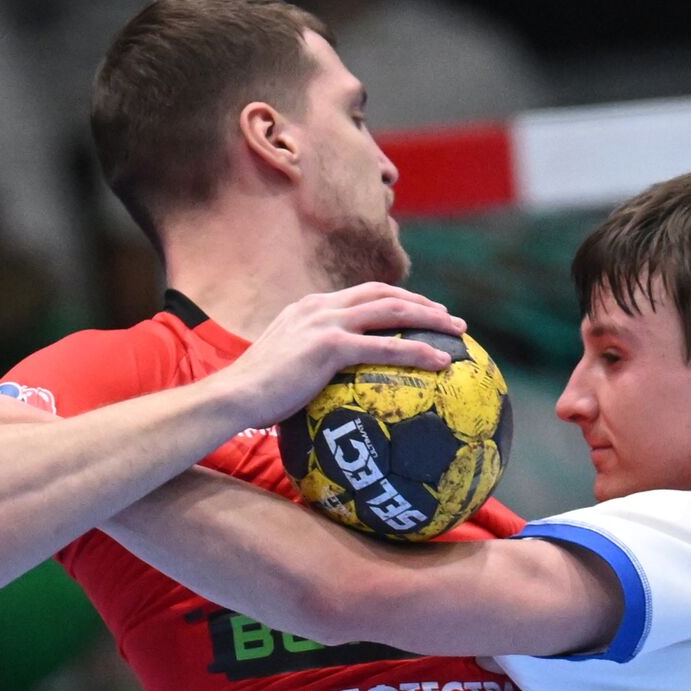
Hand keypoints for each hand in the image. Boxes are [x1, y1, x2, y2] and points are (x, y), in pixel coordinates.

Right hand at [220, 282, 466, 426]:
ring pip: (392, 312)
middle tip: (448, 318)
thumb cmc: (255, 396)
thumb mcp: (283, 369)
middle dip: (421, 302)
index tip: (420, 309)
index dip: (396, 298)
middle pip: (384, 294)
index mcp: (309, 307)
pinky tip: (441, 363)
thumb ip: (308, 366)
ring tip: (457, 332)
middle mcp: (319, 307)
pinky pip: (386, 348)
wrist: (232, 397)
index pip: (362, 293)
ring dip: (430, 319)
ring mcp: (325, 323)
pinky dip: (418, 352)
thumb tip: (324, 387)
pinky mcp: (330, 347)